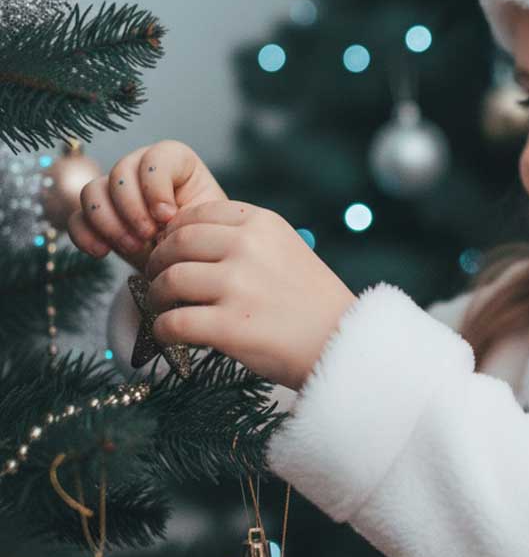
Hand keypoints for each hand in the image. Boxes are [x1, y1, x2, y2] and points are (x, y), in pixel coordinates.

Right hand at [67, 140, 227, 273]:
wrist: (188, 263)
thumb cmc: (203, 237)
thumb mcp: (206, 222)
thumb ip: (189, 213)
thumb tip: (163, 219)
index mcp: (176, 162)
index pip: (156, 157)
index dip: (156, 186)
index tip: (168, 216)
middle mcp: (141, 169)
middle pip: (120, 172)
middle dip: (132, 208)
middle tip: (148, 236)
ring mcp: (115, 191)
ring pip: (92, 191)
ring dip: (109, 222)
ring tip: (133, 247)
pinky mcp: (97, 217)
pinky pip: (76, 218)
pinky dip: (85, 235)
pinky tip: (102, 252)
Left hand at [142, 199, 357, 390]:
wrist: (342, 342)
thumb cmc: (312, 301)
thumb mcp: (287, 249)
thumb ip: (246, 239)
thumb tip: (185, 240)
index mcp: (263, 223)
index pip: (198, 214)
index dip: (175, 233)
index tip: (172, 250)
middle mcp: (248, 247)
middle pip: (176, 244)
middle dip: (158, 263)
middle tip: (157, 280)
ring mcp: (238, 286)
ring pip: (169, 281)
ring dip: (157, 297)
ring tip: (165, 308)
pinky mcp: (229, 326)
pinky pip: (172, 323)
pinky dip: (163, 331)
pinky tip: (170, 335)